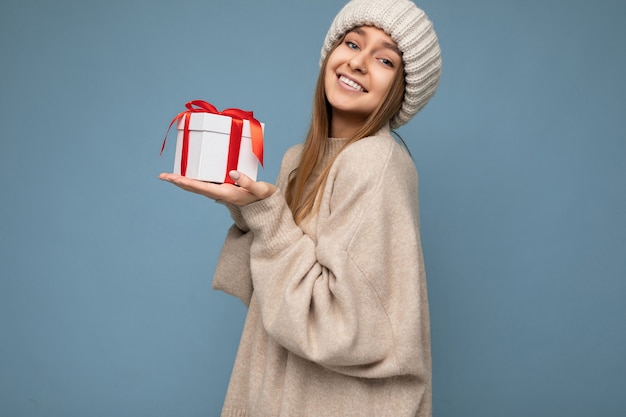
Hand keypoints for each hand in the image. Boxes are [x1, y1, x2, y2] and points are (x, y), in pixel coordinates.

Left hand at [158, 171, 276, 205]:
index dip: (186, 182)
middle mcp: (221, 195)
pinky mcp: (224, 191)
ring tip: (171, 177)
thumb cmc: (265, 198)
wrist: (269, 209)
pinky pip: (205, 186)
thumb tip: (231, 173)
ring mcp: (222, 194)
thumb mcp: (260, 189)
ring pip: (198, 188)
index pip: (201, 187)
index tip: (173, 178)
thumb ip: (247, 181)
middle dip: (178, 182)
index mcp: (226, 193)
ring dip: (184, 182)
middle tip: (163, 176)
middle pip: (195, 188)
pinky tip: (189, 178)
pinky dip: (194, 182)